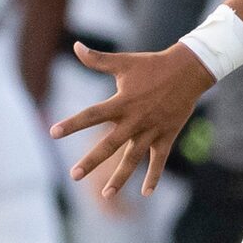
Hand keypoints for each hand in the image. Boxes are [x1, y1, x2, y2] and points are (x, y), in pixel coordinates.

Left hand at [51, 41, 214, 200]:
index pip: (91, 115)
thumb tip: (75, 47)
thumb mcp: (124, 62)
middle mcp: (135, 120)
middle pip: (109, 145)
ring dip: (120, 178)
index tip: (53, 133)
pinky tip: (145, 194)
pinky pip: (158, 161)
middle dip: (92, 161)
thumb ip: (97, 60)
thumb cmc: (152, 65)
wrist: (189, 71)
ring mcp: (151, 131)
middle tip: (74, 176)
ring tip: (106, 195)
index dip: (72, 124)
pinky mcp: (166, 136)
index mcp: (122, 102)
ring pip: (133, 159)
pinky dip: (153, 177)